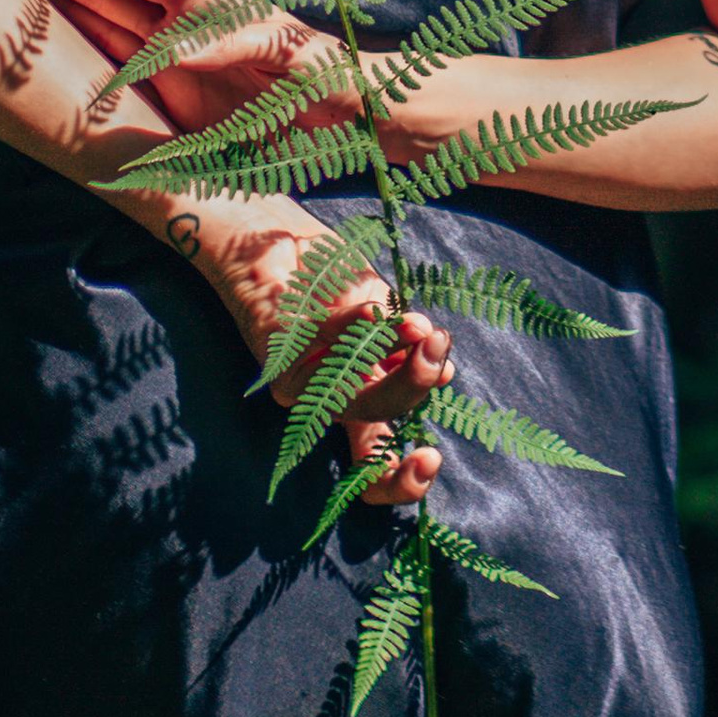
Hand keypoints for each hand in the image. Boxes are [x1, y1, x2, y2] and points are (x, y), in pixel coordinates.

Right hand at [0, 0, 370, 139]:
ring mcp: (175, 61)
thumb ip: (242, 44)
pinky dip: (79, 54)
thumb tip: (171, 44)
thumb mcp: (299, 57)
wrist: (363, 122)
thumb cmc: (338, 79)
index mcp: (209, 4)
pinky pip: (117, 70)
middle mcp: (183, 25)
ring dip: (56, 3)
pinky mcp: (175, 99)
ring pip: (101, 23)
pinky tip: (43, 46)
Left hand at [132, 187, 448, 513]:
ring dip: (390, 352)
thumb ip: (405, 347)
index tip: (432, 460)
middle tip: (437, 351)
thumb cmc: (334, 277)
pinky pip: (323, 346)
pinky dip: (353, 323)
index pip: (375, 461)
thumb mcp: (384, 312)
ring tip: (418, 324)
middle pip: (373, 421)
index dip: (400, 479)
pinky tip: (370, 307)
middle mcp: (325, 400)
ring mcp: (298, 381)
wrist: (276, 237)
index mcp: (358, 397)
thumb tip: (443, 375)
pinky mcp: (274, 354)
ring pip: (349, 389)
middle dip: (412, 388)